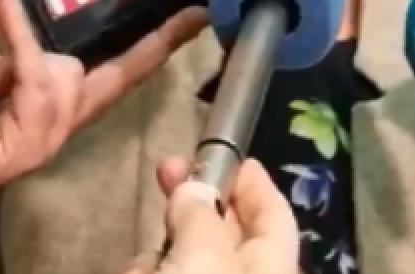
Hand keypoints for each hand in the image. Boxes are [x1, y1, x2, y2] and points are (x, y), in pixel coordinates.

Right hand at [125, 158, 297, 273]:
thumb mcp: (204, 255)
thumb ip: (199, 215)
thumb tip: (192, 187)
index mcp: (273, 265)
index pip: (273, 214)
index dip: (250, 180)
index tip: (222, 152)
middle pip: (219, 233)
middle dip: (188, 206)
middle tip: (165, 171)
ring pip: (180, 260)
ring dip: (154, 254)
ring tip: (141, 265)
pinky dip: (144, 273)